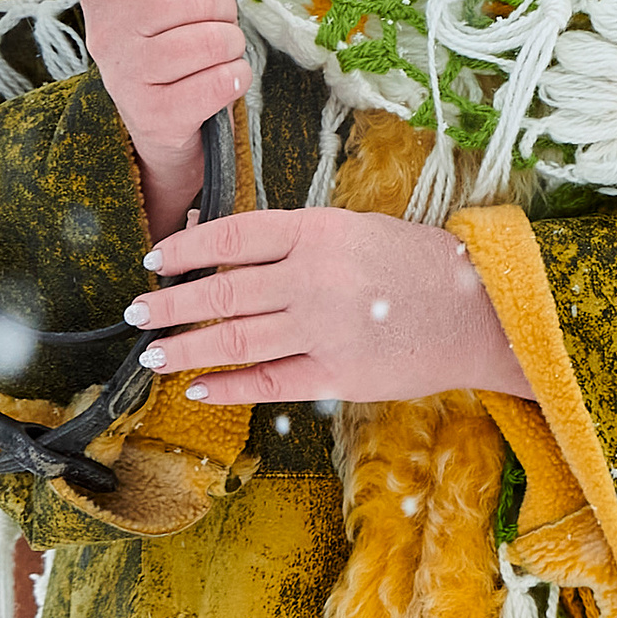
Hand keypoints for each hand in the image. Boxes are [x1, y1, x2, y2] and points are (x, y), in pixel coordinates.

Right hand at [80, 0, 247, 239]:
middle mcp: (105, 32)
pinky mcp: (155, 115)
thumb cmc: (164, 45)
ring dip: (230, 45)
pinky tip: (224, 80)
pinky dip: (235, 78)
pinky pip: (220, 81)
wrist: (157, 124)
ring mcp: (126, 76)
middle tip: (216, 23)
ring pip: (212, 39)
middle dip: (221, 7)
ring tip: (218, 52)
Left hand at [127, 206, 532, 406]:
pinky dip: (229, 386)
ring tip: (153, 353)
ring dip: (186, 348)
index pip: (233, 236)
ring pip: (235, 339)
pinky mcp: (338, 373)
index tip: (154, 258)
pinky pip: (269, 381)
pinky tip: (200, 388)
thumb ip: (299, 241)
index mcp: (318, 230)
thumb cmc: (418, 263)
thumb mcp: (356, 229)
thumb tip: (232, 257)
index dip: (186, 248)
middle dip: (171, 304)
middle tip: (136, 312)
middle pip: (223, 291)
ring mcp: (324, 328)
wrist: (480, 310)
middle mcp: (314, 277)